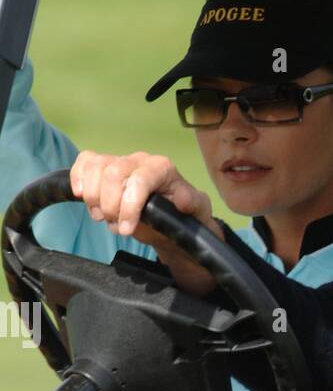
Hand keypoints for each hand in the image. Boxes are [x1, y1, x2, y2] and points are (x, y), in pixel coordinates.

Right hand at [69, 150, 223, 295]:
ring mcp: (120, 163)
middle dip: (110, 205)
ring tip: (103, 216)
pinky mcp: (104, 169)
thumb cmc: (184, 215)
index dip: (129, 205)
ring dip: (93, 196)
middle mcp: (139, 161)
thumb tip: (183, 199)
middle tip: (116, 227)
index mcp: (162, 168)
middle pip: (112, 173)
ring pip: (95, 166)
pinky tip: (80, 195)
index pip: (140, 179)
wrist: (171, 221)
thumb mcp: (197, 211)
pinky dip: (77, 177)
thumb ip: (193, 203)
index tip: (126, 229)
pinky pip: (85, 162)